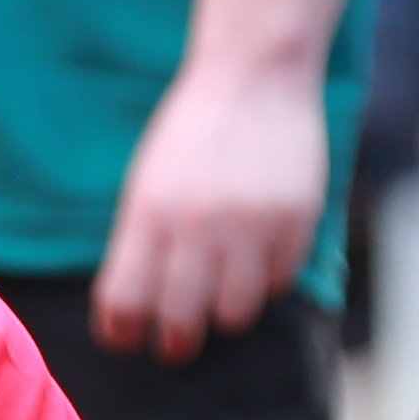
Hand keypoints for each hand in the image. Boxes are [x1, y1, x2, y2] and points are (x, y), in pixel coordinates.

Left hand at [91, 56, 328, 360]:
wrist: (255, 76)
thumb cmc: (192, 134)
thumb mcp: (147, 182)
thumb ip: (140, 244)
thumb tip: (133, 313)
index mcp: (149, 212)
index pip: (126, 301)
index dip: (122, 332)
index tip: (125, 339)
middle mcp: (198, 224)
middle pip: (180, 321)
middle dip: (174, 342)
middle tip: (175, 343)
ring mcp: (251, 225)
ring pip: (234, 314)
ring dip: (224, 313)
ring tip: (220, 295)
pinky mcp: (297, 222)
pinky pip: (278, 284)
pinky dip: (265, 282)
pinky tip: (256, 259)